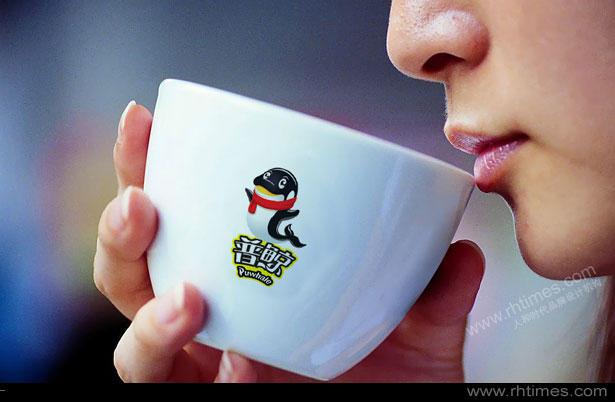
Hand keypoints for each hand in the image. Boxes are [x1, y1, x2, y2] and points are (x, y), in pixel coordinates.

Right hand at [93, 101, 484, 382]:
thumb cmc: (400, 391)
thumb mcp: (422, 336)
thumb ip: (435, 294)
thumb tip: (462, 250)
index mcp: (256, 283)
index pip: (192, 220)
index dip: (158, 171)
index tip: (152, 122)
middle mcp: (219, 320)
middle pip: (143, 265)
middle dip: (124, 223)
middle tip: (140, 194)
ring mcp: (205, 367)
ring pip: (130, 324)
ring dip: (133, 288)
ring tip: (182, 287)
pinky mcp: (202, 401)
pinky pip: (152, 382)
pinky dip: (153, 346)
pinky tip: (186, 316)